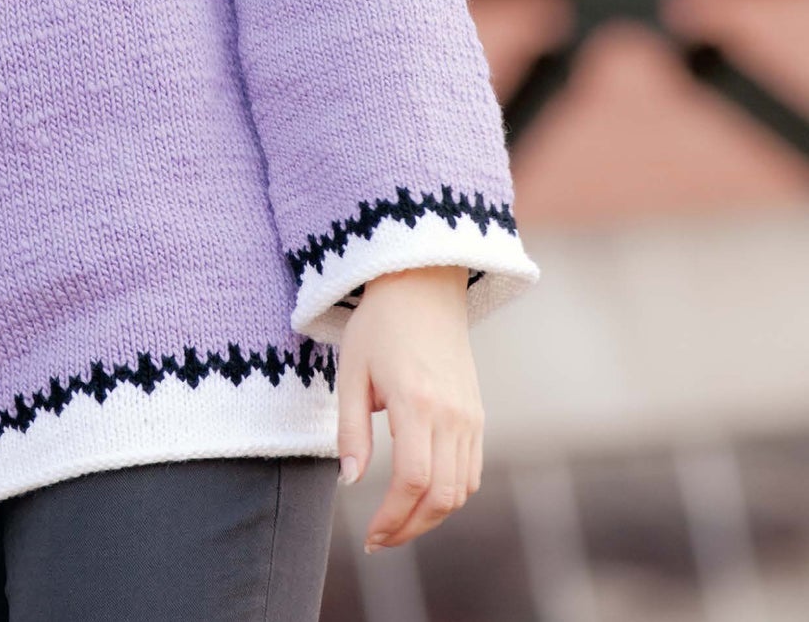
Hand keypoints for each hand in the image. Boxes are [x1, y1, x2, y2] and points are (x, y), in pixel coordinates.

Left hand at [333, 264, 483, 553]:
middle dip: (410, 527)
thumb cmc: (379, 325)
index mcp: (417, 401)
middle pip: (442, 495)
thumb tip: (349, 482)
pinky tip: (422, 497)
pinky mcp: (477, 414)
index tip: (370, 535)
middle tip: (380, 540)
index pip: (413, 480)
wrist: (422, 286)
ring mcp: (470, 415)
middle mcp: (452, 413)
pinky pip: (471, 471)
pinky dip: (451, 495)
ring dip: (431, 516)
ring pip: (462, 490)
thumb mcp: (351, 371)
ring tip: (397, 524)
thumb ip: (351, 430)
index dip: (393, 517)